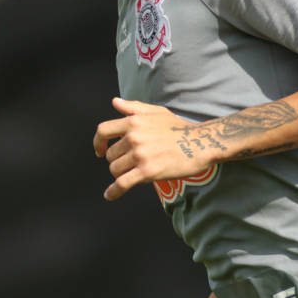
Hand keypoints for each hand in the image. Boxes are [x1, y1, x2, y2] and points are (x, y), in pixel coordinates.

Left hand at [93, 97, 215, 200]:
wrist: (199, 144)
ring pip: (115, 169)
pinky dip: (113, 191)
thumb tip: (115, 102)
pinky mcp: (147, 172)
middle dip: (118, 160)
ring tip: (134, 171)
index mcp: (133, 122)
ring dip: (121, 173)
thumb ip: (133, 107)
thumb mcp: (156, 112)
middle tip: (132, 162)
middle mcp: (134, 137)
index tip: (99, 150)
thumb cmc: (178, 128)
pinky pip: (122, 183)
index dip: (98, 142)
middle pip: (110, 154)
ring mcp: (140, 155)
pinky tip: (109, 195)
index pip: (103, 131)